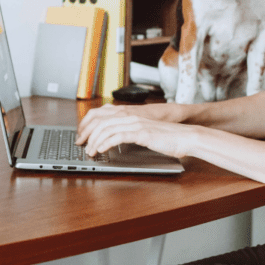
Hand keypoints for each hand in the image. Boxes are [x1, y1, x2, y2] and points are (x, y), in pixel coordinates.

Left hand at [76, 104, 194, 158]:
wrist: (184, 137)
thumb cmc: (166, 137)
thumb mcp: (142, 132)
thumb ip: (129, 132)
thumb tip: (113, 140)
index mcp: (128, 114)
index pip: (100, 114)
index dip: (86, 123)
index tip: (80, 134)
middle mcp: (129, 116)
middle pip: (99, 120)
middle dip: (86, 132)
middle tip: (80, 144)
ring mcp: (135, 123)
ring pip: (106, 129)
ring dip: (94, 141)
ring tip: (90, 151)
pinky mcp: (141, 133)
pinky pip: (118, 136)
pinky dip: (106, 143)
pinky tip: (102, 150)